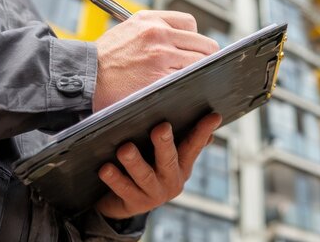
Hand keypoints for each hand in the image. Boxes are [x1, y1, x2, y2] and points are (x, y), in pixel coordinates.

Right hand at [93, 10, 219, 111]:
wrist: (84, 77)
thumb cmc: (103, 59)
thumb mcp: (126, 32)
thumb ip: (152, 32)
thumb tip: (180, 41)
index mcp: (149, 19)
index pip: (189, 23)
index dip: (193, 39)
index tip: (190, 50)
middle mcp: (158, 33)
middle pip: (203, 44)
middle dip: (203, 58)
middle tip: (198, 71)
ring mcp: (161, 55)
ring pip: (200, 64)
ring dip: (198, 74)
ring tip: (190, 82)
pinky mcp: (160, 77)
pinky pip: (188, 80)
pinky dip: (189, 87)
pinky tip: (182, 92)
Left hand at [95, 113, 221, 218]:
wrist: (124, 202)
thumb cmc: (147, 166)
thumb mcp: (164, 154)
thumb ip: (178, 137)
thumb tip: (199, 114)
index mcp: (182, 164)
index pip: (194, 145)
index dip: (203, 131)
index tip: (214, 116)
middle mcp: (172, 180)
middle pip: (170, 160)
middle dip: (165, 144)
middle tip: (161, 127)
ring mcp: (155, 194)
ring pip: (144, 176)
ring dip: (135, 162)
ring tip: (125, 149)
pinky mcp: (135, 204)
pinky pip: (124, 189)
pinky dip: (114, 178)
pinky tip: (105, 168)